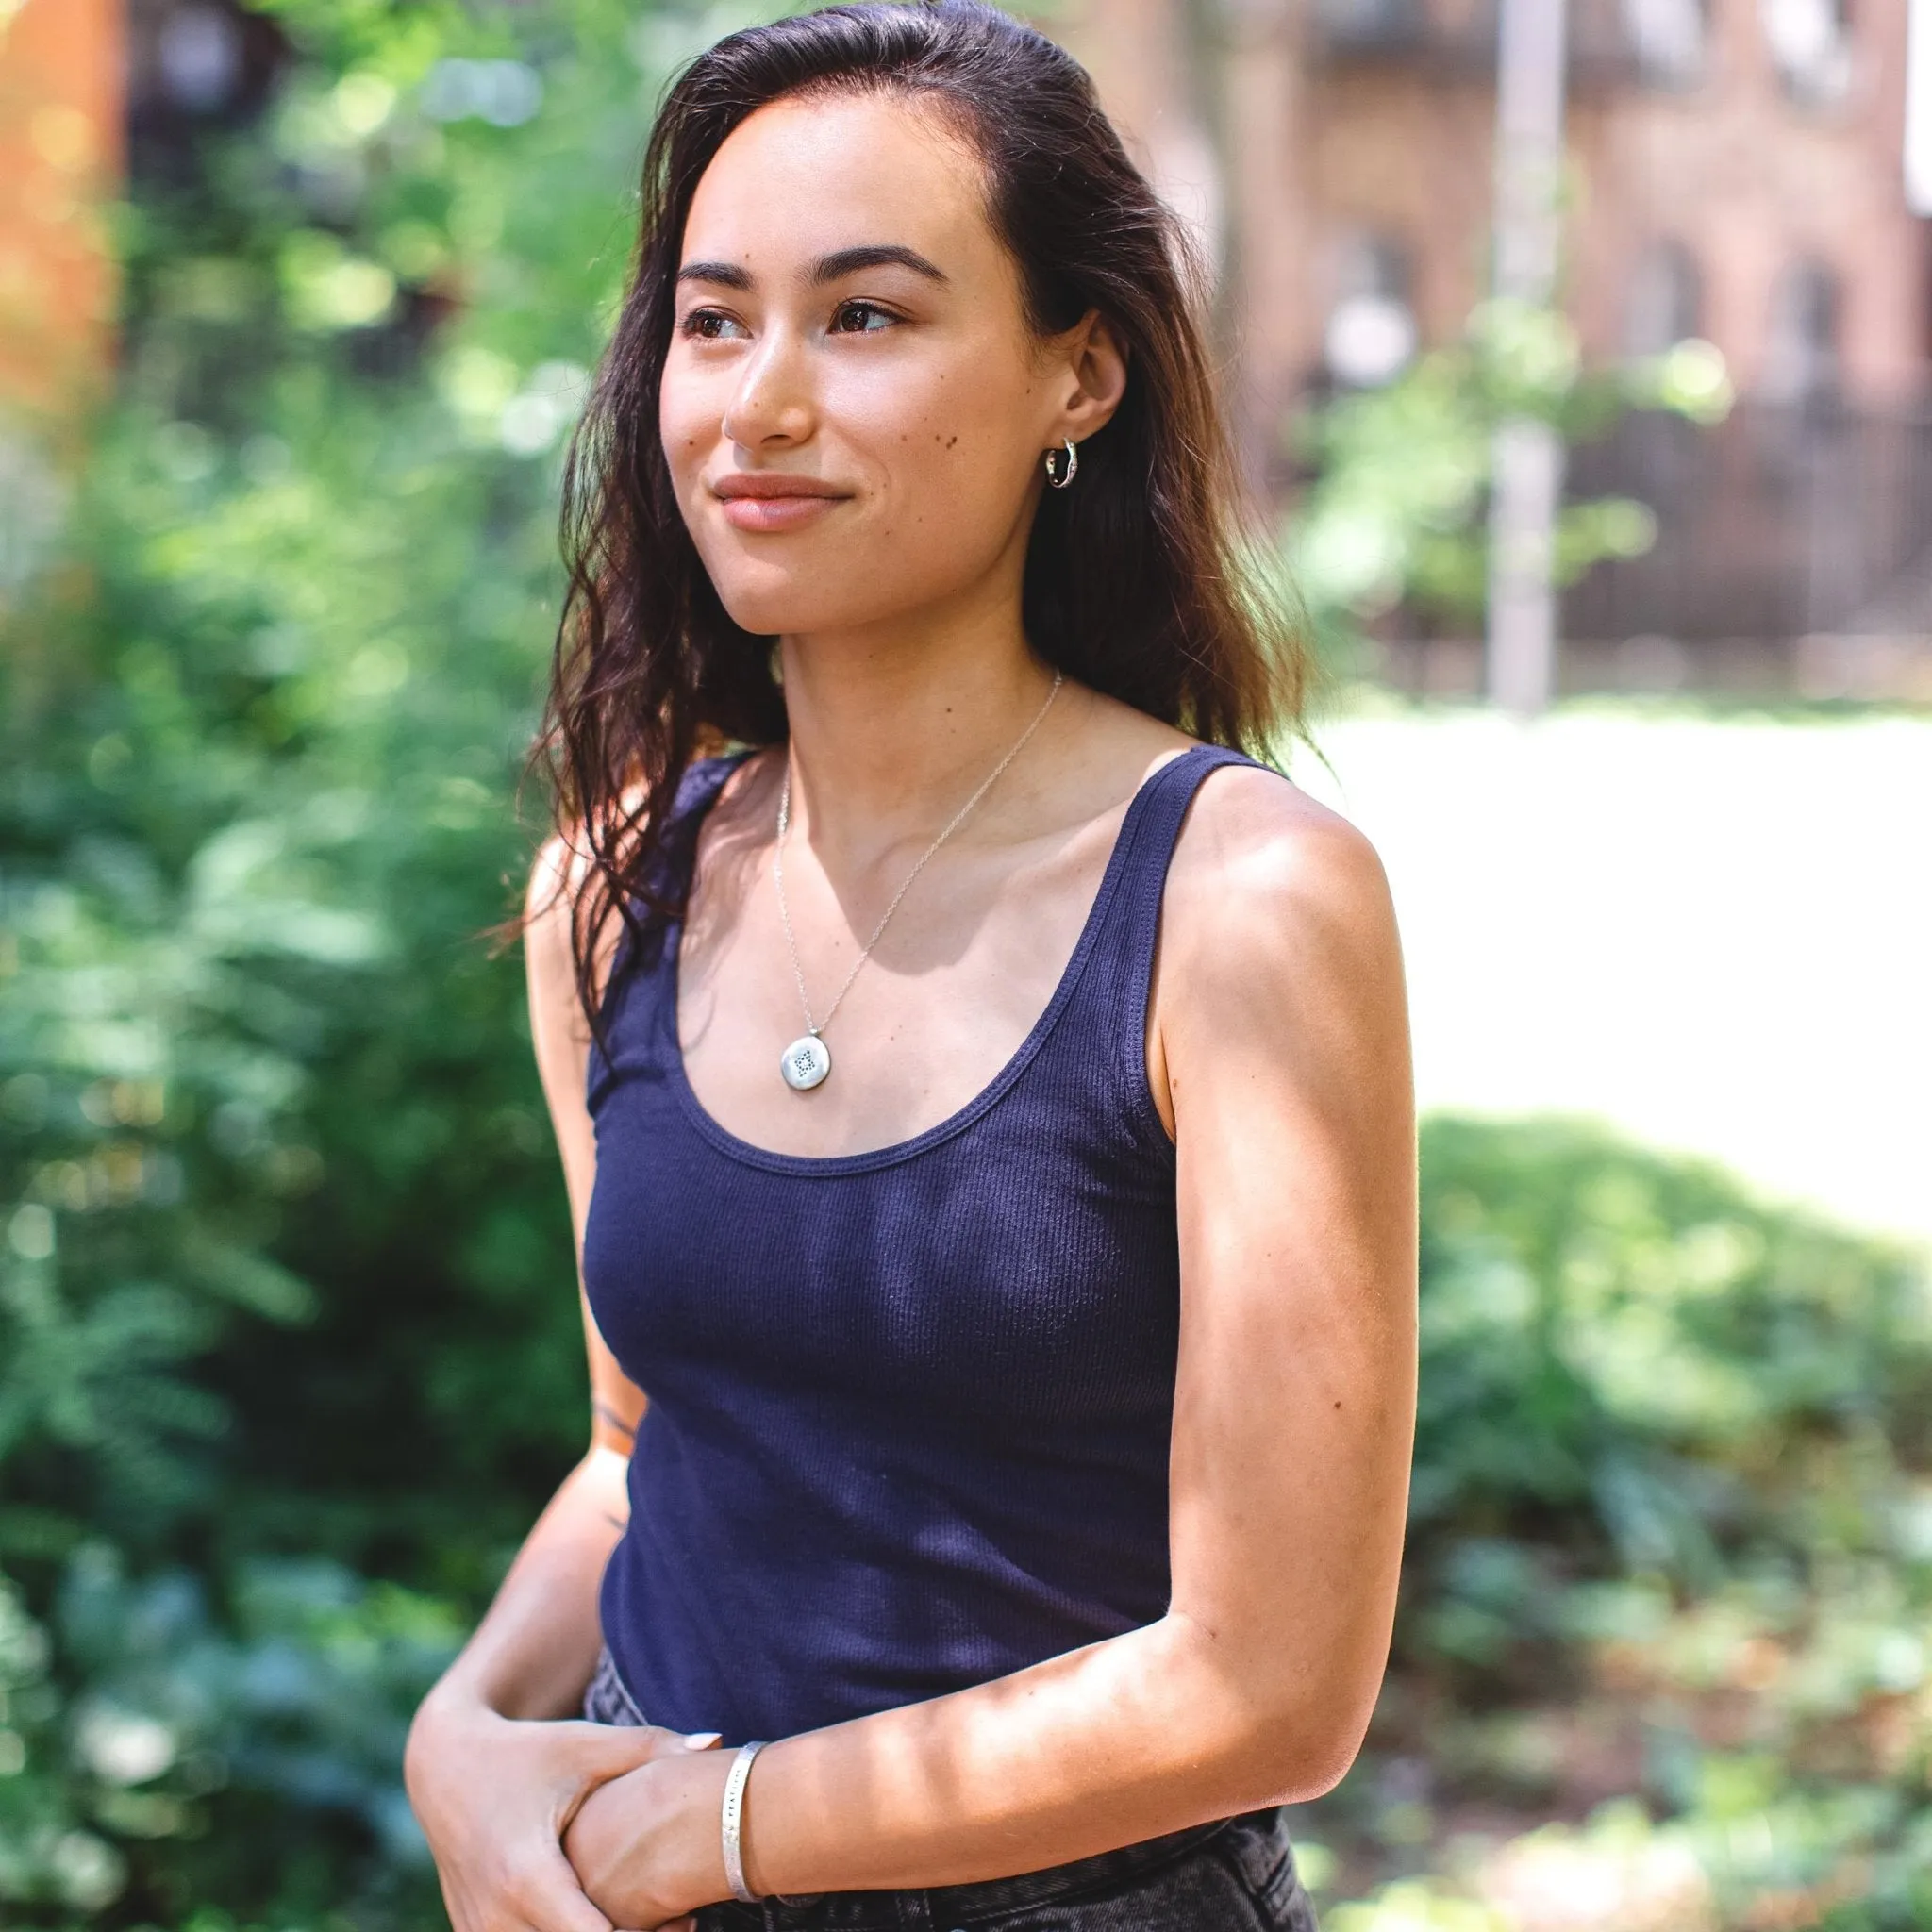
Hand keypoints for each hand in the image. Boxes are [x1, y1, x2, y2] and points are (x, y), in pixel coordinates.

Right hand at [405, 1683, 718, 1931]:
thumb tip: (718, 1742)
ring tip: (654, 1923)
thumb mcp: (584, 1747)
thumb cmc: (526, 1752)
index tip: (683, 1924)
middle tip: (682, 1925)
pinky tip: (609, 1924)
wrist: (445, 1766)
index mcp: (523, 1873)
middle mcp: (494, 1916)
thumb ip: (650, 1749)